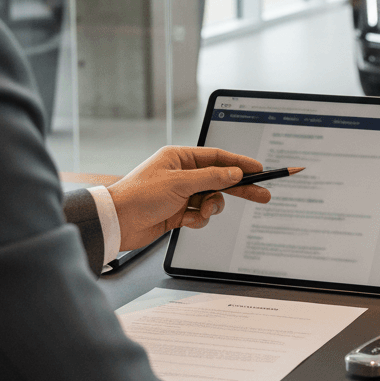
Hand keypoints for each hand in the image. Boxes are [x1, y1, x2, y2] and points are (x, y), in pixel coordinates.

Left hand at [106, 146, 270, 251]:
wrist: (117, 223)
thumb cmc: (139, 196)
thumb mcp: (179, 183)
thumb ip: (211, 178)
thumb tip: (234, 173)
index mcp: (179, 158)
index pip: (217, 157)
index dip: (239, 163)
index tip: (259, 169)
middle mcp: (182, 174)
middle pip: (220, 179)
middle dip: (240, 188)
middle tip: (263, 195)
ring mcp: (181, 194)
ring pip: (211, 200)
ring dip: (210, 208)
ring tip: (201, 212)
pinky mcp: (178, 212)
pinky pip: (200, 215)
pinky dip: (197, 220)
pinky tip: (186, 221)